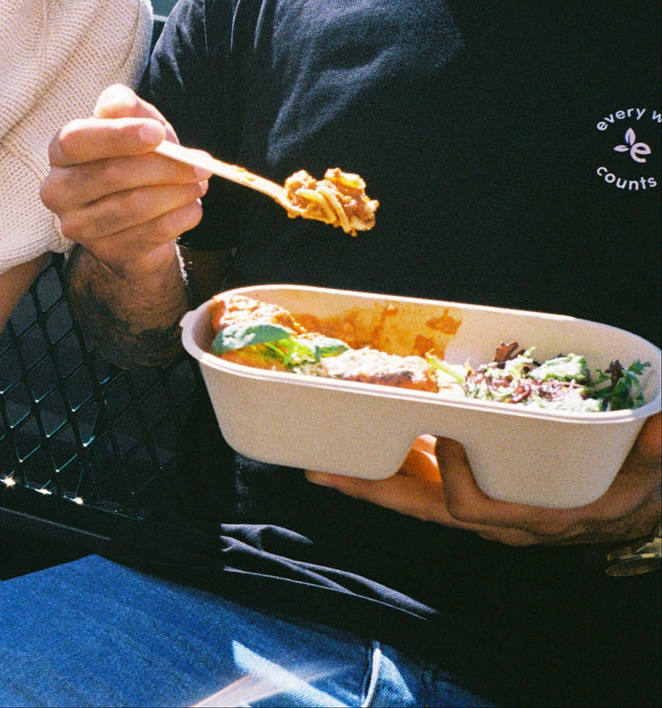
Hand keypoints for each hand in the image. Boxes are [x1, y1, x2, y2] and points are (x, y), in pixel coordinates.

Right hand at [41, 84, 209, 279]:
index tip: (158, 133)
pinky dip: (181, 217)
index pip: (77, 141)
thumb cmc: (135, 161)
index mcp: (60, 153)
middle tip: (202, 165)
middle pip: (112, 175)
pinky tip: (193, 207)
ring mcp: (80, 228)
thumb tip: (116, 104)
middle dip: (165, 168)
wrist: (140, 220)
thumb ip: (127, 108)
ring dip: (178, 193)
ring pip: (135, 206)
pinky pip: (152, 232)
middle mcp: (59, 192)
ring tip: (200, 184)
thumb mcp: (136, 126)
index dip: (118, 136)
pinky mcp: (108, 253)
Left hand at [307, 413, 660, 546]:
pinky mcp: (473, 491)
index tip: (446, 432)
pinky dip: (398, 462)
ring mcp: (476, 505)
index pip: (471, 509)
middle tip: (322, 469)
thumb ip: (653, 456)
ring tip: (326, 456)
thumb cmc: (628, 497)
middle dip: (368, 489)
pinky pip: (424, 482)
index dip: (453, 475)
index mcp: (527, 519)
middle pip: (416, 508)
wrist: (621, 517)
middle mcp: (490, 518)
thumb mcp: (645, 480)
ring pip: (412, 496)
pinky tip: (375, 438)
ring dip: (369, 476)